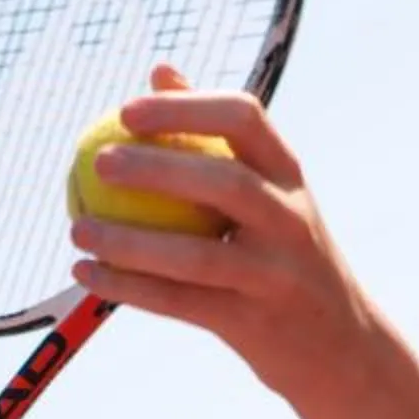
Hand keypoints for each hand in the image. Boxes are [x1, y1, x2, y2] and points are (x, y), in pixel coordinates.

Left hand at [68, 65, 387, 411]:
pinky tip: (86, 275)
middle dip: (157, 169)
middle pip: (223, 183)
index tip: (127, 110)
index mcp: (290, 175)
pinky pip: (179, 303)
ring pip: (194, 255)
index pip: (244, 119)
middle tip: (99, 162)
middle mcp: (290, 219)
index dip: (184, 107)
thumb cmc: (285, 254)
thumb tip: (159, 71)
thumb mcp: (270, 192)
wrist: (339, 347)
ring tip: (79, 230)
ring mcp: (275, 275)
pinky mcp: (253, 323)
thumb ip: (217, 135)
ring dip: (129, 244)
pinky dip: (128, 288)